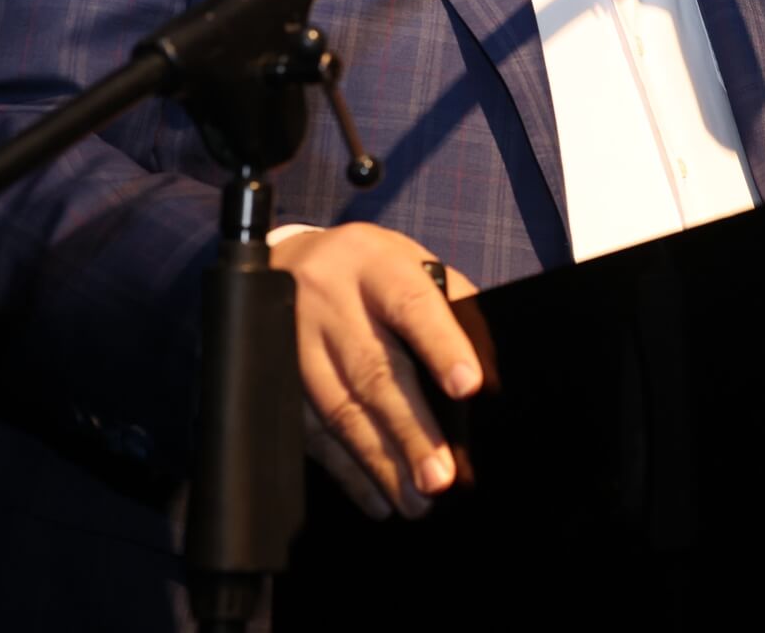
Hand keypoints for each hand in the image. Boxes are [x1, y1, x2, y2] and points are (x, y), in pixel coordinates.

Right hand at [270, 222, 479, 519]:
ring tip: (416, 500)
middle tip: (440, 477)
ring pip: (338, 409)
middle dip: (409, 429)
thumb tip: (490, 369)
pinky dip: (345, 470)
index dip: (441, 345)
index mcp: (375, 265)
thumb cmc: (371, 272)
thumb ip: (450, 305)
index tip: (469, 386)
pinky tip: (376, 497)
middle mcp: (330, 301)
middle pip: (372, 370)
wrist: (285, 264)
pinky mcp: (275, 379)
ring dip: (379, 461)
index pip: (412, 305)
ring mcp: (295, 342)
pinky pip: (310, 432)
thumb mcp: (410, 264)